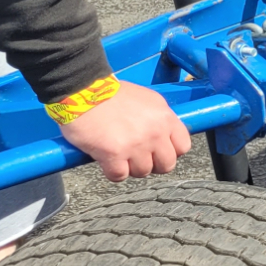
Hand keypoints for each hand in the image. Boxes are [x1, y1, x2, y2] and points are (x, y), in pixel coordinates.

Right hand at [60, 83, 191, 181]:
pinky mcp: (114, 154)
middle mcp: (155, 132)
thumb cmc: (110, 93)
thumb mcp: (146, 100)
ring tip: (120, 155)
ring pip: (143, 172)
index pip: (183, 146)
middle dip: (153, 164)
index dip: (171, 152)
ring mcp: (136, 145)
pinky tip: (107, 161)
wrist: (82, 90)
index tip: (159, 151)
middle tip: (138, 158)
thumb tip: (162, 136)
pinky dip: (113, 172)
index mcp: (165, 117)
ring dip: (131, 168)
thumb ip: (158, 119)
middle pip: (167, 164)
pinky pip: (119, 176)